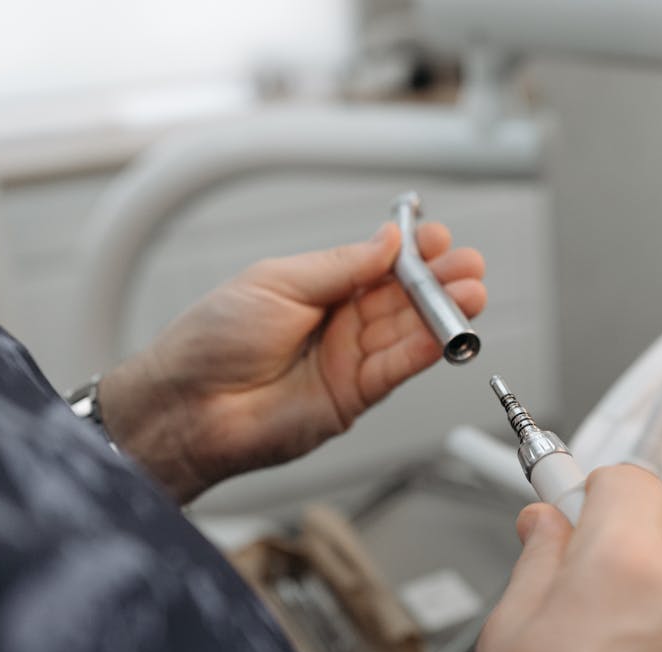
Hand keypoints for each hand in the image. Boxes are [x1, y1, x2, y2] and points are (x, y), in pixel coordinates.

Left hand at [99, 221, 485, 502]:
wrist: (190, 404)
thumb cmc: (212, 340)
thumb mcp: (277, 281)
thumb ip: (339, 266)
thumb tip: (386, 241)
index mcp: (317, 288)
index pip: (377, 265)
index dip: (410, 252)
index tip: (438, 237)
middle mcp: (337, 323)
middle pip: (401, 298)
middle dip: (439, 280)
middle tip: (469, 266)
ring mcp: (347, 360)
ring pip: (407, 332)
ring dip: (443, 313)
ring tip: (472, 294)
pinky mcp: (353, 397)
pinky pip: (397, 368)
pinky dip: (424, 350)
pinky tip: (446, 333)